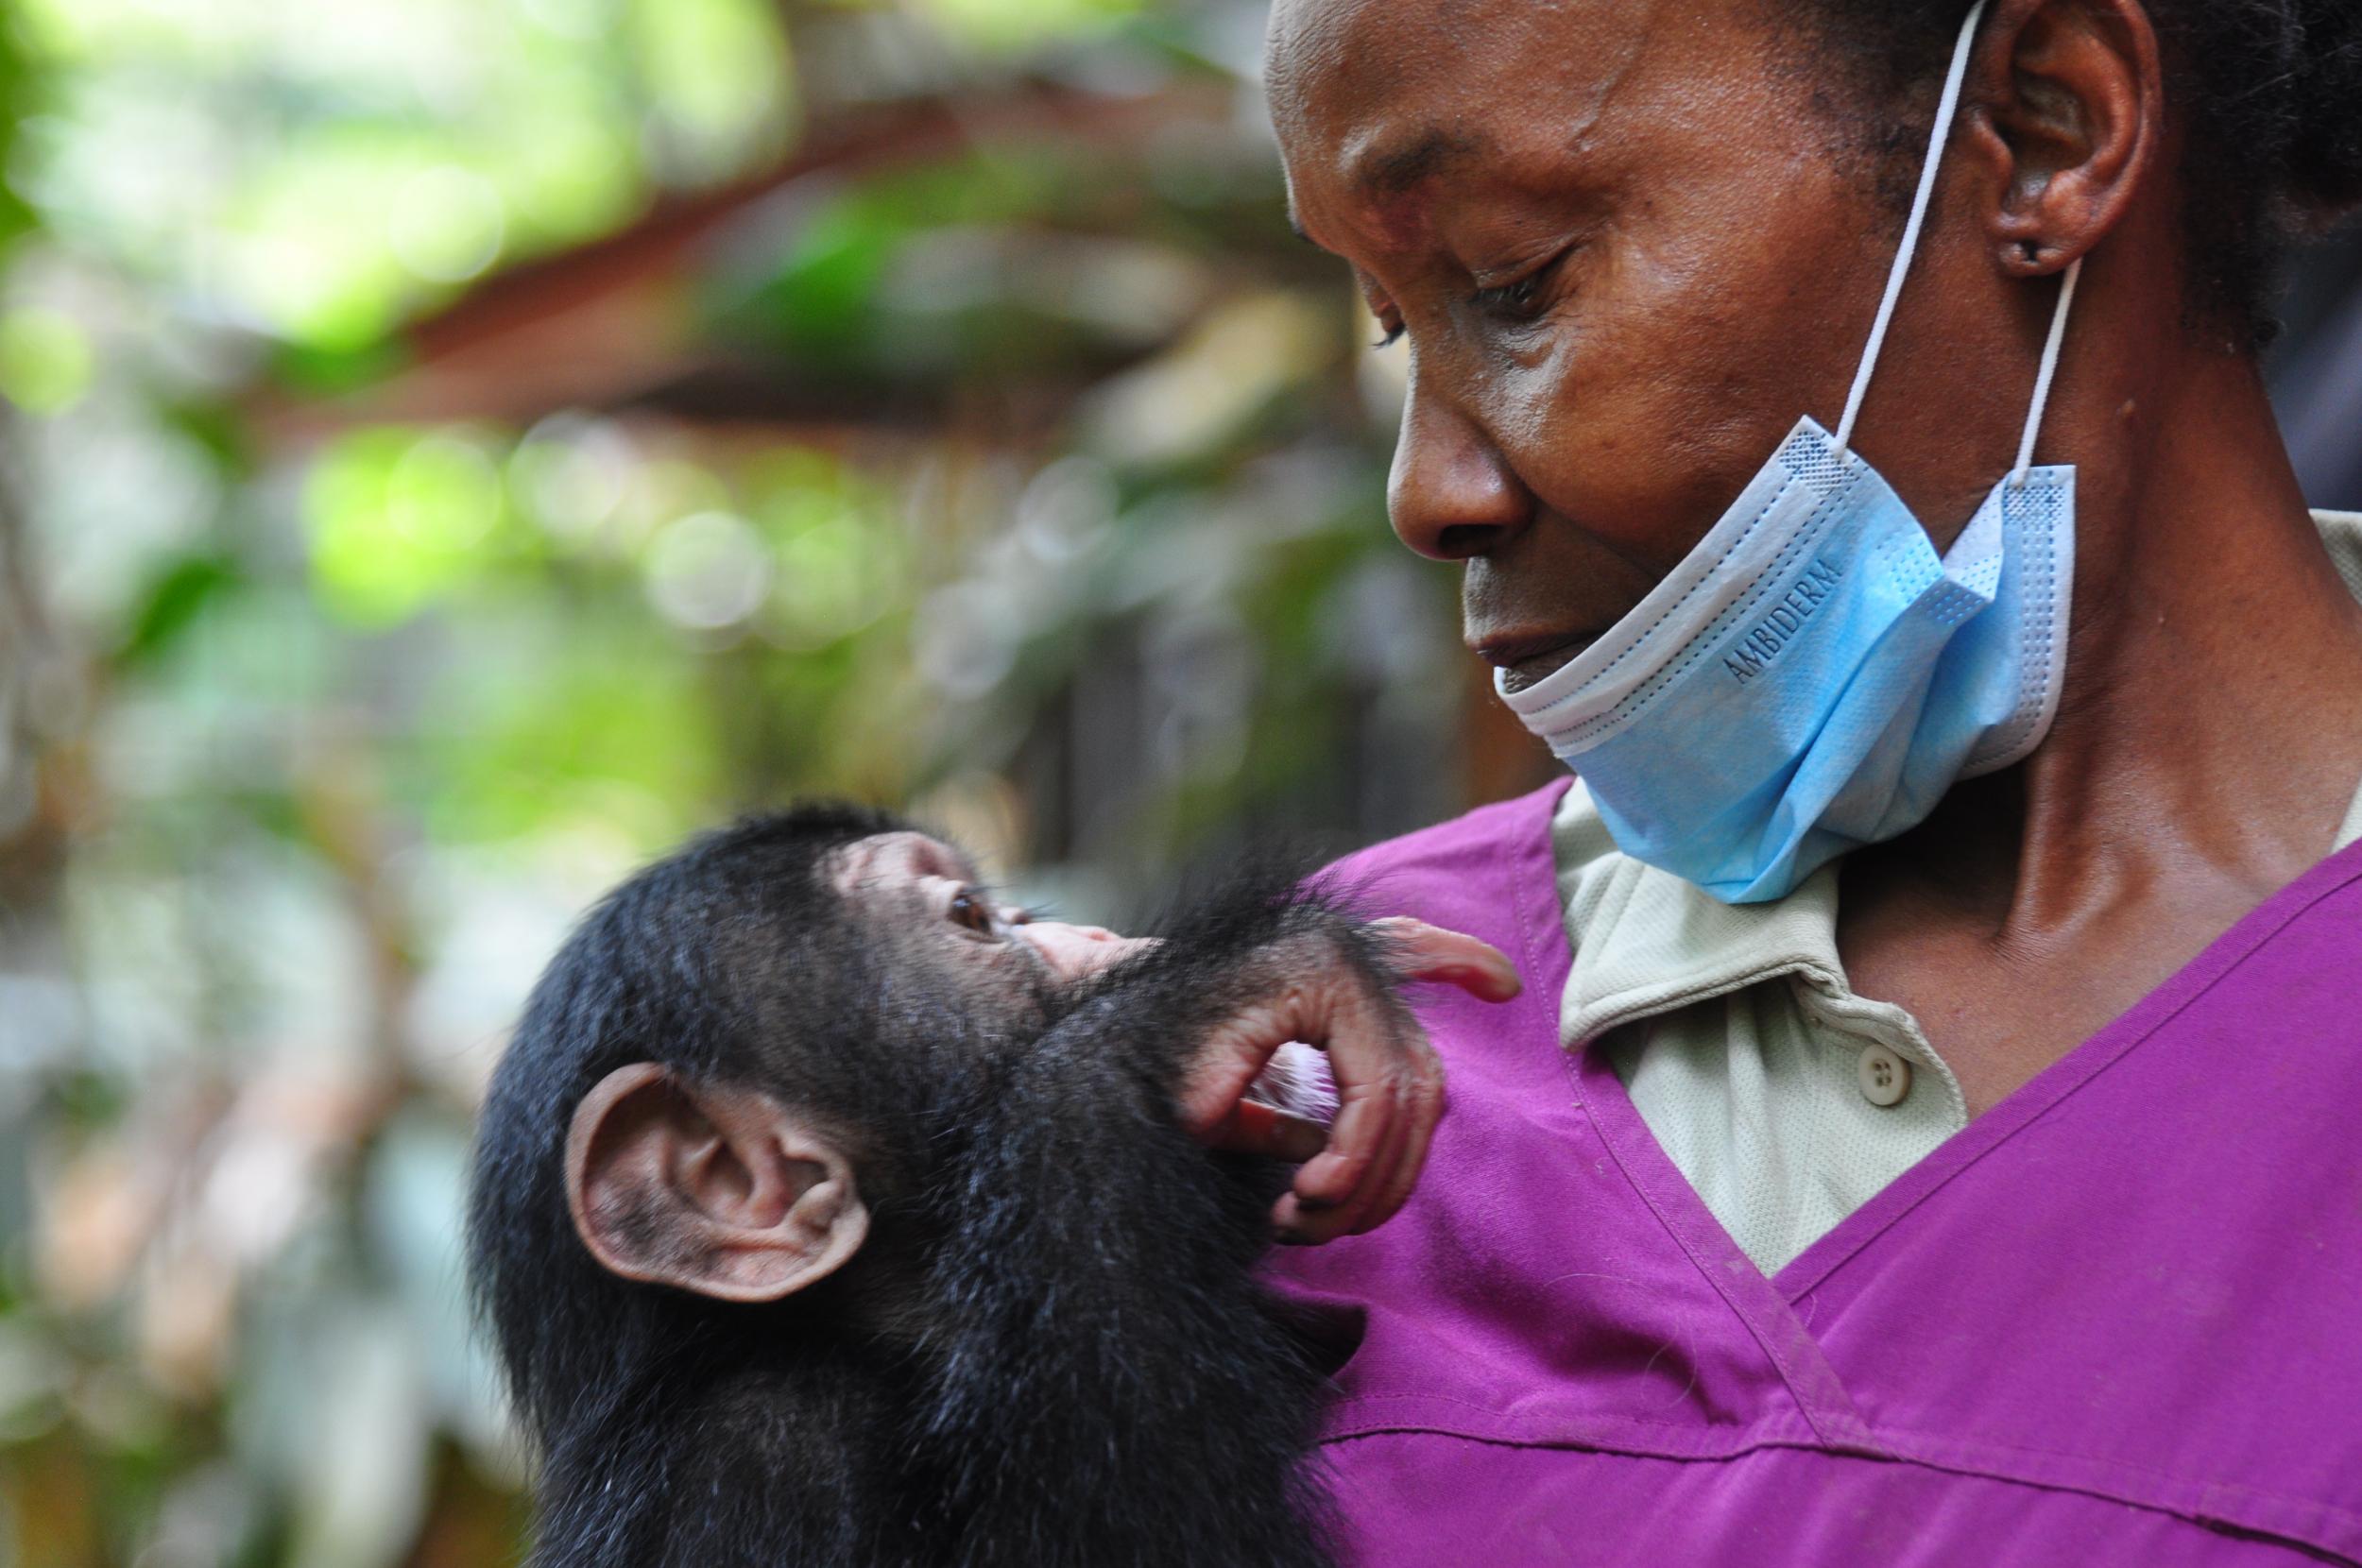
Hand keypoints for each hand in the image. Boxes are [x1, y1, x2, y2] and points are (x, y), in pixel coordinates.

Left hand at [1175, 918, 1519, 1243]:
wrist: (1128, 993)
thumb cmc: (1157, 1040)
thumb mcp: (1189, 1089)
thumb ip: (1241, 1121)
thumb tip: (1305, 1160)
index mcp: (1322, 978)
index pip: (1377, 1090)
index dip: (1353, 1163)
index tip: (1304, 1205)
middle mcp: (1354, 964)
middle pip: (1412, 1094)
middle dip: (1375, 1178)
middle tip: (1315, 1223)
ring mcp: (1360, 967)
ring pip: (1422, 1081)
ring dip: (1398, 1154)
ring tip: (1334, 1206)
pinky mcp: (1355, 974)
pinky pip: (1423, 958)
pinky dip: (1457, 961)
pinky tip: (1499, 984)